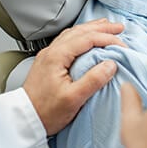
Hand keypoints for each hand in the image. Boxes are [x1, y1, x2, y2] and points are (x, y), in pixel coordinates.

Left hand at [22, 18, 125, 135]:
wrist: (24, 120)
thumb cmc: (46, 112)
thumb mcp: (73, 99)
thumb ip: (93, 80)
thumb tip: (110, 64)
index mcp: (57, 56)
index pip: (87, 39)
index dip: (107, 38)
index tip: (122, 44)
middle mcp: (51, 51)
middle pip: (80, 31)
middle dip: (101, 27)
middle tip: (118, 28)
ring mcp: (48, 55)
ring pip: (72, 34)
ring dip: (91, 29)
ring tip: (105, 27)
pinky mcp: (47, 62)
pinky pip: (67, 40)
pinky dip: (81, 35)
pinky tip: (85, 38)